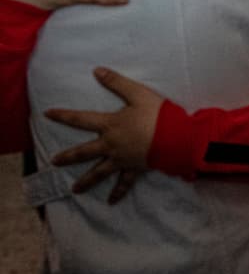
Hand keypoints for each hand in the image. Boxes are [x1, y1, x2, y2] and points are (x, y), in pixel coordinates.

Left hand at [45, 67, 164, 201]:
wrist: (175, 138)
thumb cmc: (158, 115)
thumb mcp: (138, 94)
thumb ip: (117, 83)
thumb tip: (97, 71)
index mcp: (110, 125)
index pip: (81, 119)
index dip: (64, 115)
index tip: (47, 114)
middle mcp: (111, 145)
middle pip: (84, 152)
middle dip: (68, 157)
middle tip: (54, 162)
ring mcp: (121, 159)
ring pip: (99, 172)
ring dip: (86, 181)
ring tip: (74, 190)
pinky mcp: (134, 168)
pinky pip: (124, 183)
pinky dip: (118, 192)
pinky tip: (111, 202)